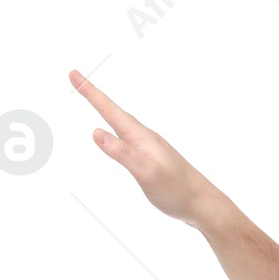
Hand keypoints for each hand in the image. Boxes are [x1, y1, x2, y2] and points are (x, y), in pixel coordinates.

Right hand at [69, 69, 221, 226]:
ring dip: (107, 111)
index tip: (74, 74)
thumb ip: (123, 154)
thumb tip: (96, 133)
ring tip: (94, 100)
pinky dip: (118, 130)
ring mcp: (151, 149)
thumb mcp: (147, 173)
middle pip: (115, 113)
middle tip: (77, 80)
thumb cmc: (178, 191)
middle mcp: (145, 138)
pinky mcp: (154, 161)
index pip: (109, 110)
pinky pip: (130, 139)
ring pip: (124, 125)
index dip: (90, 92)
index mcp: (141, 137)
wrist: (204, 206)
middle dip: (94, 96)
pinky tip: (121, 135)